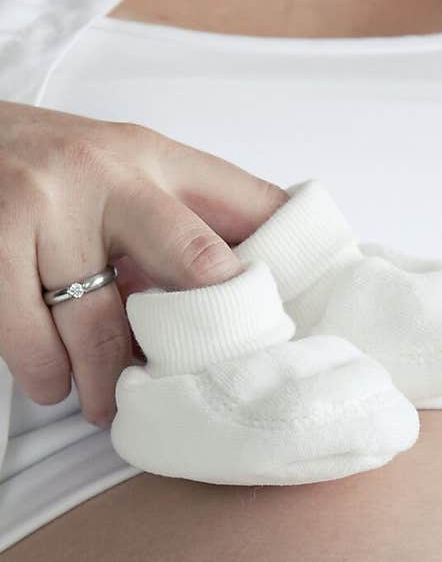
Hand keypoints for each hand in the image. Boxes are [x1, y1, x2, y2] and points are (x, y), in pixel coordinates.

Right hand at [0, 100, 287, 426]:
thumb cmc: (42, 172)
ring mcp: (45, 203)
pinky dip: (46, 374)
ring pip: (99, 325)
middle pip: (192, 258)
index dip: (283, 267)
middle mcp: (106, 172)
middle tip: (208, 379)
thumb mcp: (118, 173)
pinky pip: (30, 335)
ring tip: (103, 403)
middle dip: (208, 330)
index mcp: (154, 158)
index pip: (248, 206)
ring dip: (104, 382)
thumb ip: (176, 224)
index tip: (290, 330)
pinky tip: (53, 381)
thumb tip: (239, 308)